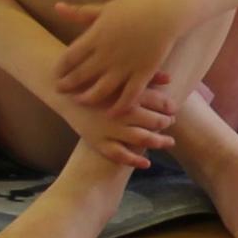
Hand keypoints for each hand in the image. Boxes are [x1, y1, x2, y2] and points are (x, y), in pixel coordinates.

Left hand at [47, 0, 184, 106]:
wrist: (166, 11)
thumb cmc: (135, 6)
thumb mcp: (104, 8)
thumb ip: (80, 13)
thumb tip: (57, 7)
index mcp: (96, 36)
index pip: (70, 57)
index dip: (60, 68)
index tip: (55, 74)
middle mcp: (107, 54)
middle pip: (81, 75)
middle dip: (67, 85)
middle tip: (59, 90)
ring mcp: (125, 66)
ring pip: (101, 90)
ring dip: (88, 98)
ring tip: (80, 101)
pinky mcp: (143, 73)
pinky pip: (129, 96)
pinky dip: (119, 107)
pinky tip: (111, 114)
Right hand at [51, 66, 178, 171]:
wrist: (65, 91)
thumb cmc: (96, 80)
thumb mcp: (119, 74)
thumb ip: (145, 76)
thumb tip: (170, 78)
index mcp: (127, 93)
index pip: (158, 102)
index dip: (169, 107)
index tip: (173, 109)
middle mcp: (121, 112)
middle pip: (154, 121)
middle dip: (165, 123)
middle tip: (170, 122)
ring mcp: (109, 128)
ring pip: (142, 138)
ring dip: (159, 142)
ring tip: (168, 142)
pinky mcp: (98, 141)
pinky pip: (119, 155)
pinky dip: (134, 160)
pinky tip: (147, 163)